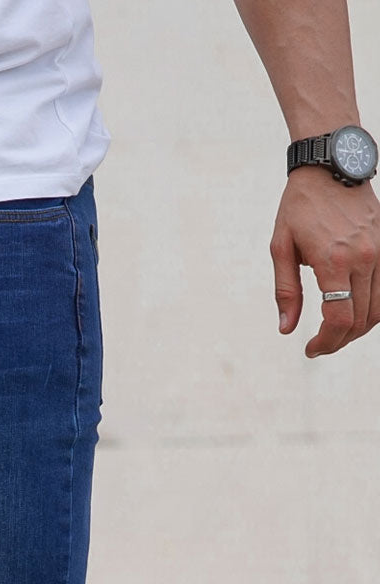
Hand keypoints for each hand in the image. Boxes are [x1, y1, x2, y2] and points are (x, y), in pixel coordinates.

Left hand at [271, 169, 379, 356]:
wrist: (331, 166)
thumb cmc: (300, 206)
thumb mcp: (281, 247)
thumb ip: (285, 291)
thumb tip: (286, 329)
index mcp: (333, 261)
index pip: (339, 319)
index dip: (326, 343)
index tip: (311, 350)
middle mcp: (363, 258)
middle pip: (360, 320)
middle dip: (339, 341)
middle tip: (319, 346)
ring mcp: (379, 251)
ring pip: (377, 309)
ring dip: (357, 329)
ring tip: (334, 333)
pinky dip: (372, 309)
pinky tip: (353, 314)